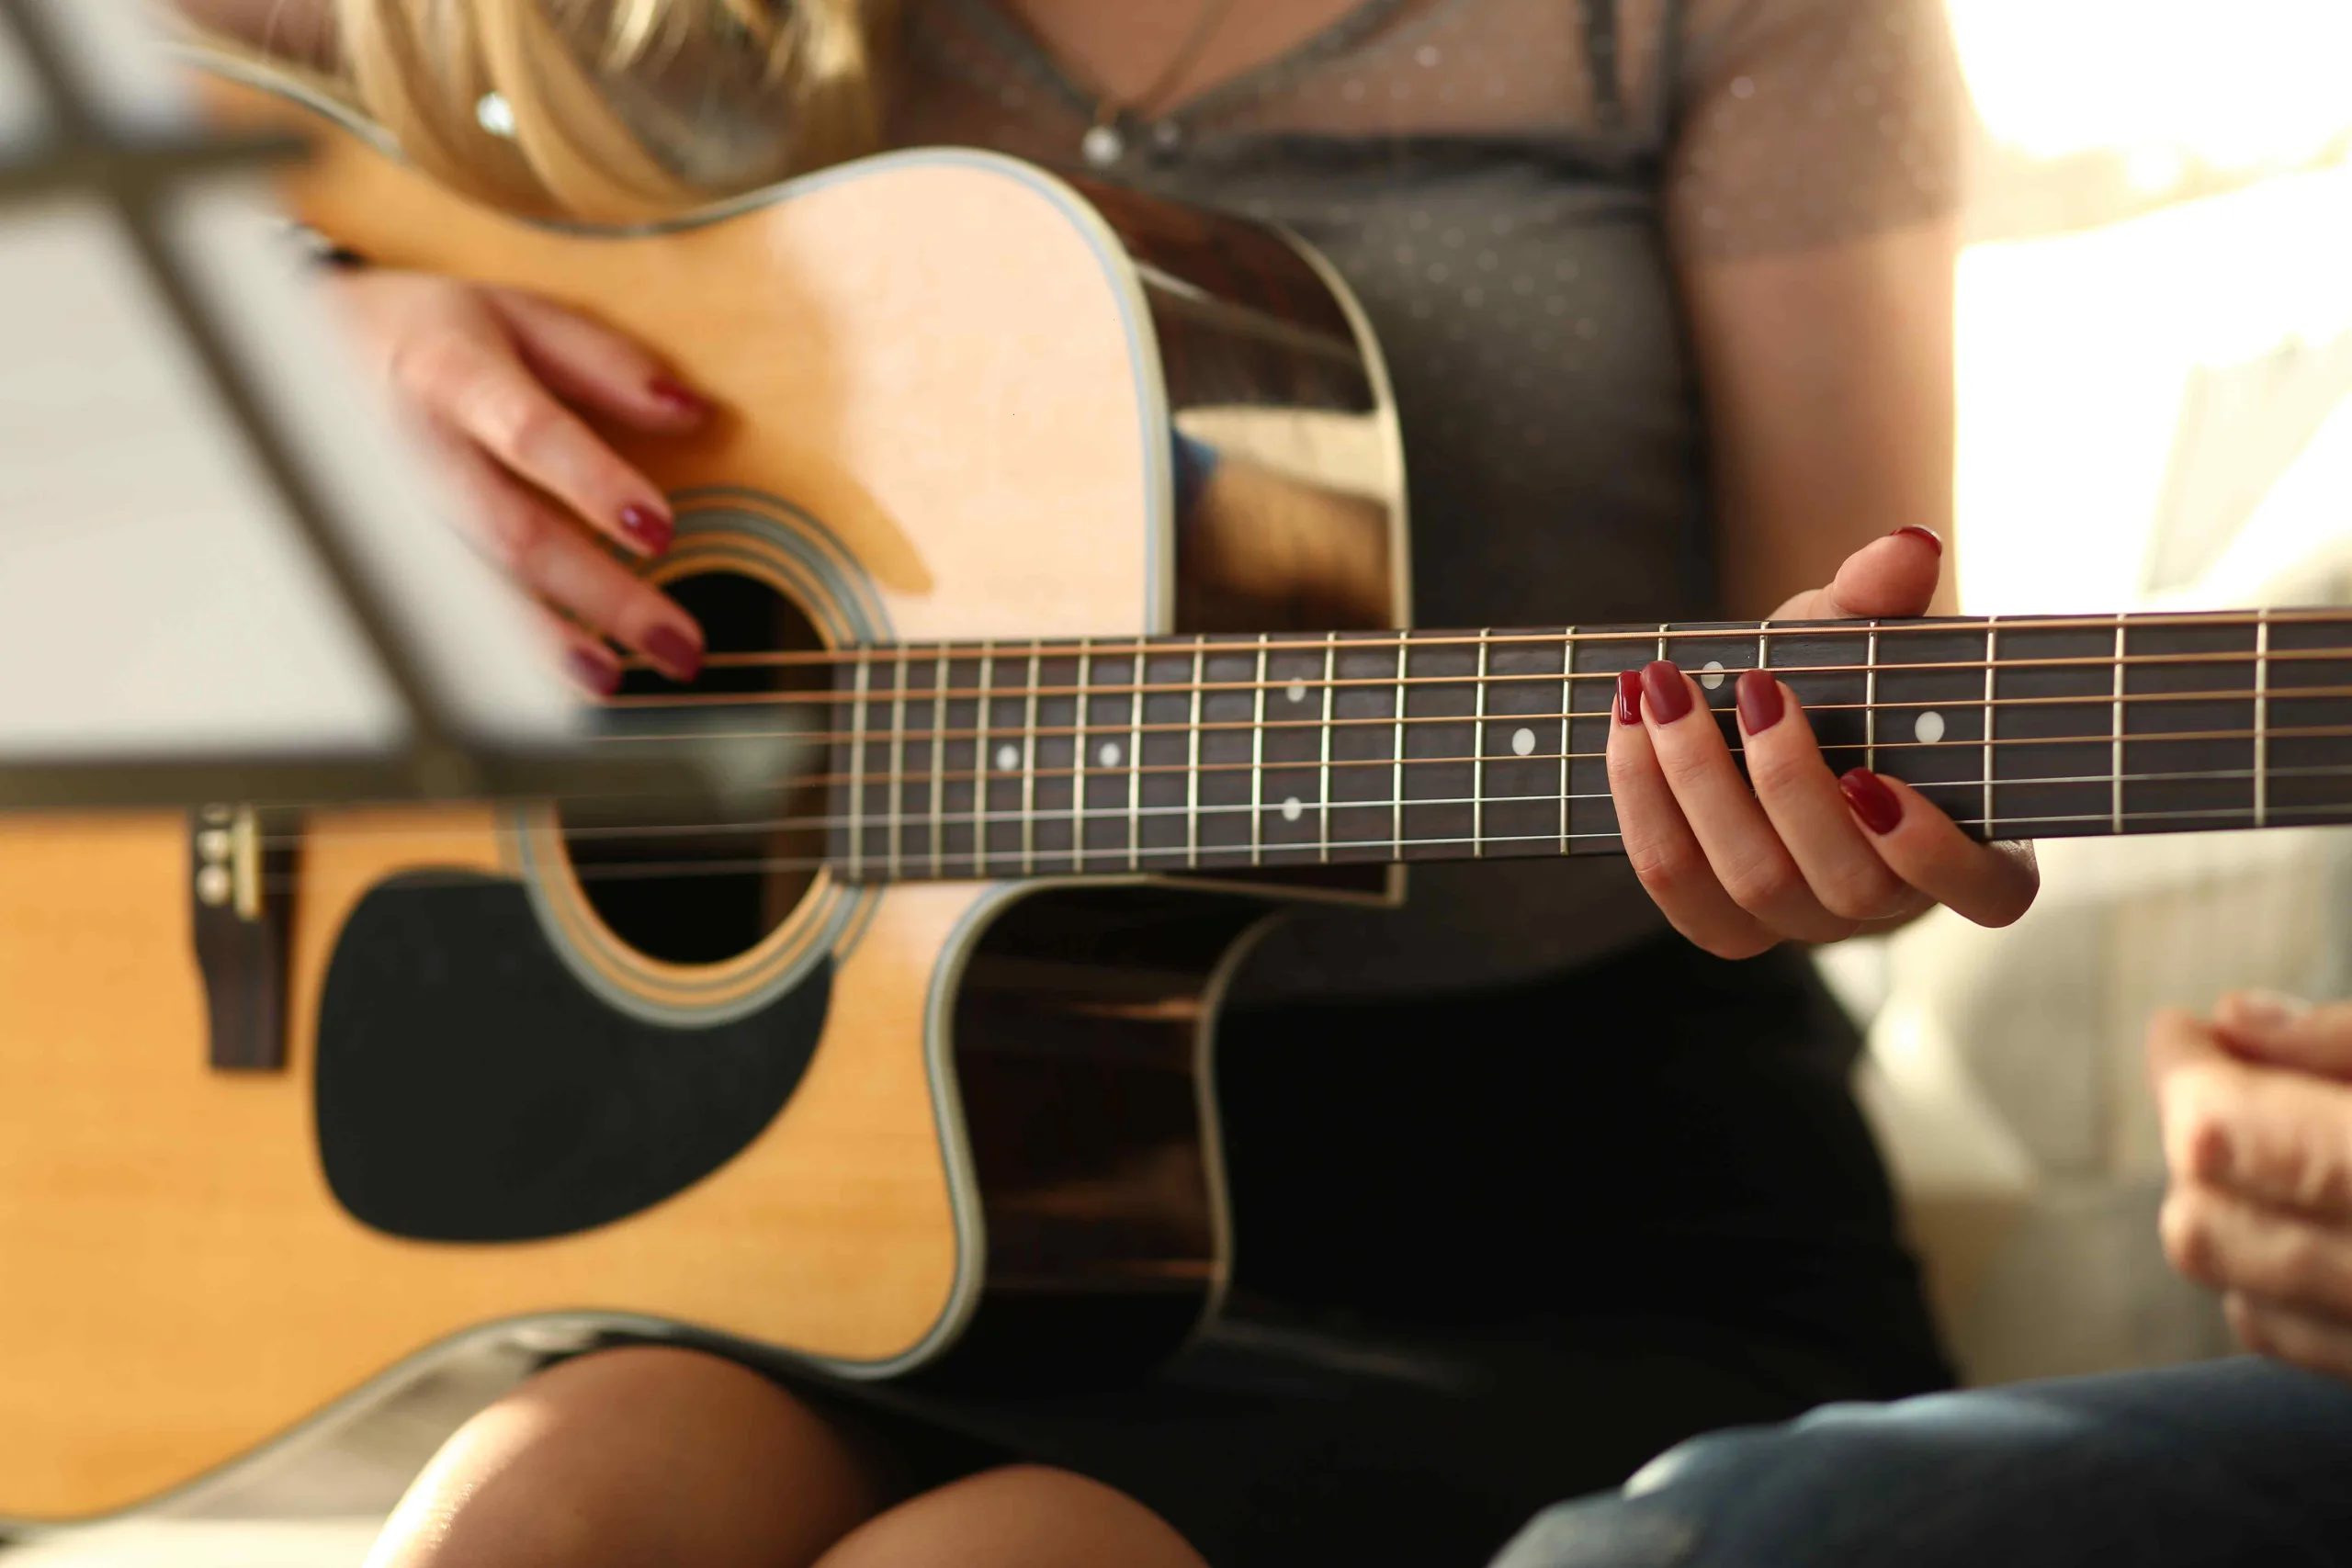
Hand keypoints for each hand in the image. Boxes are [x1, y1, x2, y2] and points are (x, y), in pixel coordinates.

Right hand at [325, 268, 711, 692]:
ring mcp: (391, 507)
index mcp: (458, 374)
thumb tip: (691, 412)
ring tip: (611, 680)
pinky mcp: (381, 548)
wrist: (299, 343)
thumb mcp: (517, 316)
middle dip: (600, 595)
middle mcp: (416, 446)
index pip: (530, 433)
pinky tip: (553, 680)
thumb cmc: (431, 334)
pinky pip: (442, 608)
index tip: (658, 531)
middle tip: (674, 643)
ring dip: (545, 644)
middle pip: (512, 532)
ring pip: (469, 587)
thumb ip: (606, 364)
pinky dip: (499, 651)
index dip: (593, 484)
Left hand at [1606, 526, 2037, 956]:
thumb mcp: (1861, 632)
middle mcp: (1889, 903)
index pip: (1987, 891)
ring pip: (1755, 885)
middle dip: (1788, 783)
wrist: (1762, 711)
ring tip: (1664, 690)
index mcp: (1970, 848)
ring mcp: (1803, 923)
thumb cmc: (1844, 680)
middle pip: (1846, 883)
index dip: (1933, 852)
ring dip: (1700, 782)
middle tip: (1756, 687)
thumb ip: (1885, 597)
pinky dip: (1644, 801)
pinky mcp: (1723, 922)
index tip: (1871, 776)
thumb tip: (1909, 544)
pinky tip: (1627, 724)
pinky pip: (1676, 885)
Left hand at [2153, 994, 2351, 1378]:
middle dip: (2197, 1137)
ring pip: (2229, 1287)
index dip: (2185, 1072)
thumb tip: (2238, 1018)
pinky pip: (2284, 1339)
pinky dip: (2263, 1277)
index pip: (2221, 1137)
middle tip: (2225, 1078)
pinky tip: (2302, 1223)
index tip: (2182, 1030)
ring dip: (2220, 1208)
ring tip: (2272, 1143)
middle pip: (2200, 1222)